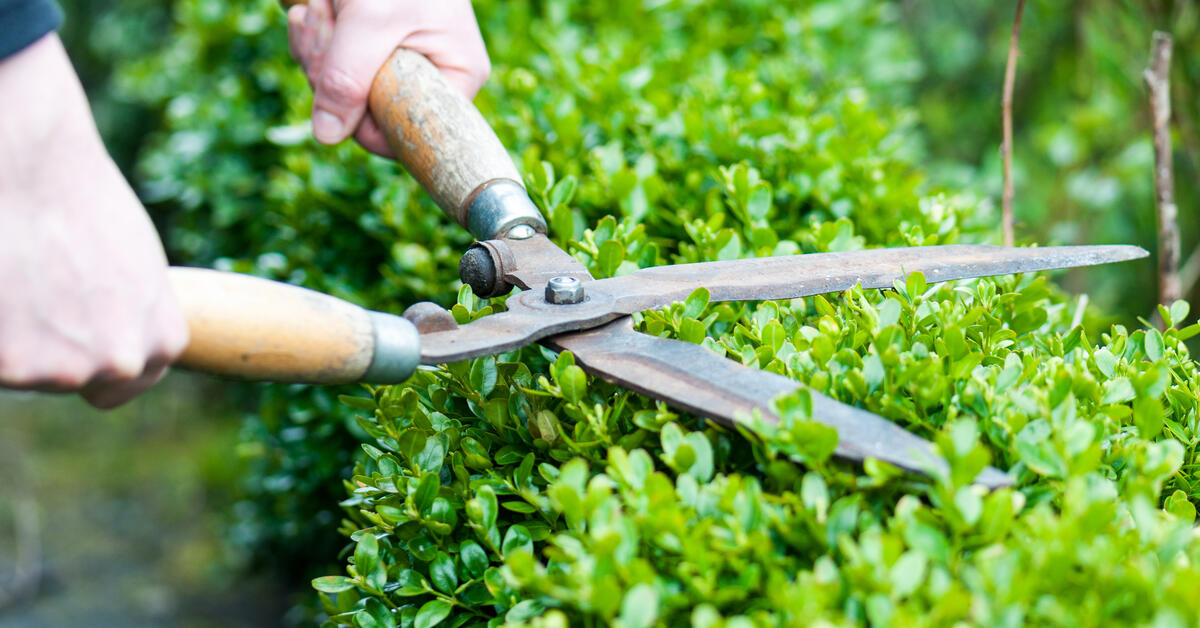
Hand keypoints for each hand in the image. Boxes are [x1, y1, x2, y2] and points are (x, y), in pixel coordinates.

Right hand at [0, 34, 188, 408]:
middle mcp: (121, 363)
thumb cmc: (82, 204)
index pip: (127, 382)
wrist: (31, 168)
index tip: (76, 338)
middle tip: (36, 289)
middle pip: (70, 378)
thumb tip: (113, 334)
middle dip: (50, 345)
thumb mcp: (136, 269)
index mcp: (161, 342)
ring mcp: (64, 370)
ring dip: (12, 338)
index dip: (95, 358)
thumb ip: (131, 315)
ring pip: (25, 371)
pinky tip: (0, 284)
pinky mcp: (10, 366)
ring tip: (16, 276)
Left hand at [286, 0, 490, 156]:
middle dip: (331, 72)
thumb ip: (348, 77)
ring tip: (321, 8)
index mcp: (456, 77)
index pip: (411, 133)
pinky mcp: (367, 53)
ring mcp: (397, 65)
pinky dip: (314, 39)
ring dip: (317, 50)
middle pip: (368, 114)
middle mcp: (431, 78)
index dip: (365, 120)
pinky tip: (315, 9)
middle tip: (321, 21)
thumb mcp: (371, 19)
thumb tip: (327, 135)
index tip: (336, 81)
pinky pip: (331, 69)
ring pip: (342, 93)